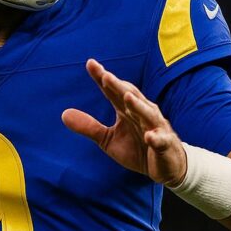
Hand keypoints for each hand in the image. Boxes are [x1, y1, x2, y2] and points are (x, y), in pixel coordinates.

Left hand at [61, 59, 187, 185]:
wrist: (166, 166)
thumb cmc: (138, 148)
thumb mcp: (108, 140)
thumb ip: (89, 126)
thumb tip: (63, 114)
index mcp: (127, 110)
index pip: (112, 91)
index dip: (102, 78)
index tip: (90, 63)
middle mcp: (142, 113)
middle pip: (130, 96)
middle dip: (118, 86)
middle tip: (105, 75)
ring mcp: (155, 128)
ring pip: (147, 114)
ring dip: (138, 106)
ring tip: (127, 98)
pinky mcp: (165, 145)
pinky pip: (160, 140)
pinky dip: (156, 138)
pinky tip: (149, 137)